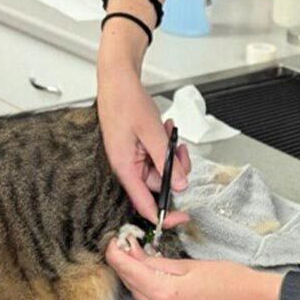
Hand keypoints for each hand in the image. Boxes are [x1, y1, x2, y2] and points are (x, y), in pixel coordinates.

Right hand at [97, 53, 190, 226]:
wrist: (118, 80)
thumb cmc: (125, 101)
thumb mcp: (150, 131)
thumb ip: (166, 160)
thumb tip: (180, 184)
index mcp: (124, 167)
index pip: (144, 203)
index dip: (163, 215)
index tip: (181, 219)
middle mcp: (128, 166)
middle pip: (159, 183)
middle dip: (174, 168)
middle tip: (179, 150)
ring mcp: (133, 157)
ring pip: (161, 168)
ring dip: (171, 154)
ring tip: (170, 133)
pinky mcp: (137, 149)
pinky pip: (158, 155)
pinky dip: (166, 145)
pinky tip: (165, 129)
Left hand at [105, 237, 279, 299]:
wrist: (248, 299)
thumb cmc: (226, 278)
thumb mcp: (189, 264)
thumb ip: (157, 262)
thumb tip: (134, 253)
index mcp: (165, 292)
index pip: (128, 270)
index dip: (116, 253)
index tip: (115, 240)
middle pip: (130, 283)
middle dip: (125, 263)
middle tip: (127, 243)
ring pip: (137, 294)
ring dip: (134, 276)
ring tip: (139, 256)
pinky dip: (145, 288)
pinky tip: (151, 275)